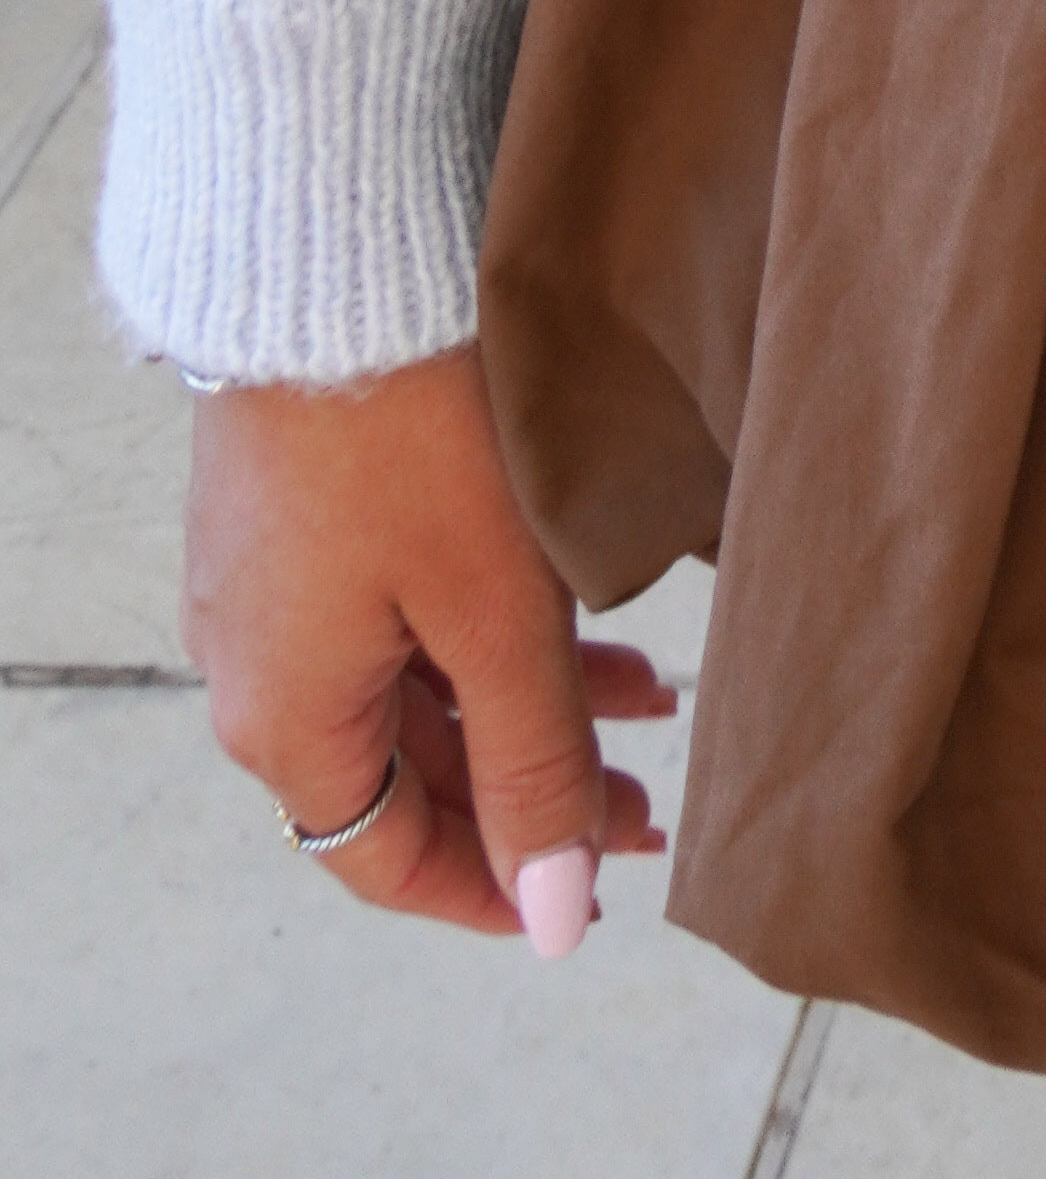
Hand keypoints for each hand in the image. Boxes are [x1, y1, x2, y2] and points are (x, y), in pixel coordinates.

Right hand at [182, 341, 673, 952]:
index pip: (386, 858)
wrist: (332, 252)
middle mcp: (260, 666)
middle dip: (533, 792)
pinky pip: (396, 610)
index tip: (595, 895)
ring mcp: (275, 582)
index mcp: (286, 721)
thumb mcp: (496, 617)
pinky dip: (488, 631)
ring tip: (654, 692)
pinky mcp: (302, 505)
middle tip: (653, 799)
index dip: (495, 889)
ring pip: (413, 685)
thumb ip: (532, 769)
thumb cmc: (412, 439)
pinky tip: (580, 608)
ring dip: (527, 704)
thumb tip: (552, 926)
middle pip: (407, 772)